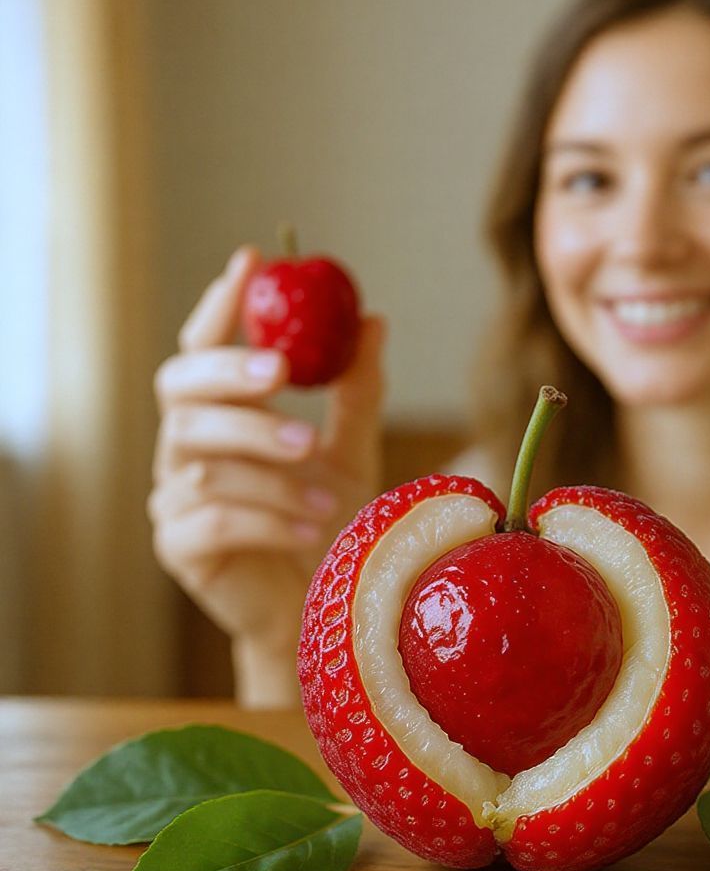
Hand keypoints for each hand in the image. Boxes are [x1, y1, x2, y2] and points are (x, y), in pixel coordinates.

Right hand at [149, 246, 385, 706]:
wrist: (321, 608)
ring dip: (271, 466)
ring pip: (204, 458)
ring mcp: (174, 498)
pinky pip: (213, 519)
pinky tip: (312, 525)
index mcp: (223, 415)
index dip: (222, 305)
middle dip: (233, 377)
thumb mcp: (352, 451)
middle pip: (182, 390)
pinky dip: (267, 516)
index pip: (205, 348)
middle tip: (284, 373)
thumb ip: (355, 390)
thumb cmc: (330, 522)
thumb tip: (373, 319)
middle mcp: (188, 449)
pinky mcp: (179, 548)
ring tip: (328, 488)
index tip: (255, 262)